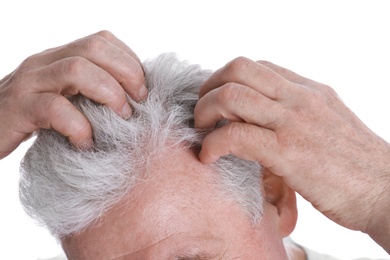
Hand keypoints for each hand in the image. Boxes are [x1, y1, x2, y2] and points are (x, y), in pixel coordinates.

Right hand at [0, 30, 145, 158]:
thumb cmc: (32, 119)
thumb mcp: (64, 98)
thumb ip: (89, 92)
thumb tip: (133, 99)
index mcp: (59, 57)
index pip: (101, 41)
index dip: (130, 61)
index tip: (143, 90)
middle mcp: (44, 62)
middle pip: (94, 47)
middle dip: (127, 73)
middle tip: (139, 102)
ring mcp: (29, 82)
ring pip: (76, 69)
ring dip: (109, 94)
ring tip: (121, 118)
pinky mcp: (17, 108)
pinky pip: (54, 108)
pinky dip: (79, 127)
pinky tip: (86, 143)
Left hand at [194, 57, 389, 250]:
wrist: (387, 190)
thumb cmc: (356, 164)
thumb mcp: (328, 123)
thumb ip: (297, 113)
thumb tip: (265, 115)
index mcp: (308, 90)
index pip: (256, 67)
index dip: (227, 79)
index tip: (216, 100)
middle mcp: (299, 98)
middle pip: (237, 70)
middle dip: (209, 88)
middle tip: (202, 113)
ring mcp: (293, 122)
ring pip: (231, 97)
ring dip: (204, 112)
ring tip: (201, 132)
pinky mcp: (287, 152)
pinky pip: (234, 136)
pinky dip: (212, 144)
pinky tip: (208, 157)